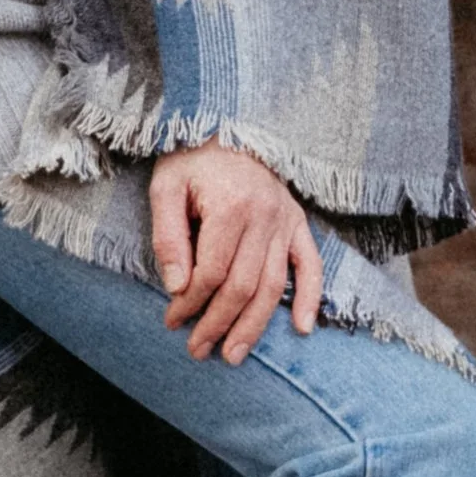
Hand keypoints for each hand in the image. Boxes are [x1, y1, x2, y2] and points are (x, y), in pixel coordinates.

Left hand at [149, 145, 322, 362]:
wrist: (227, 123)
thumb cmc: (191, 158)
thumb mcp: (165, 188)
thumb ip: (169, 236)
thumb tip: (177, 287)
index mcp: (231, 207)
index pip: (211, 272)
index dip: (190, 303)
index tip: (172, 321)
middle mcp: (264, 216)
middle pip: (242, 286)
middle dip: (218, 324)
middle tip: (198, 350)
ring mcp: (285, 221)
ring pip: (273, 285)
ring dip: (254, 325)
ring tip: (234, 353)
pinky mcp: (298, 222)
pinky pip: (310, 264)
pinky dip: (309, 297)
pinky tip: (301, 326)